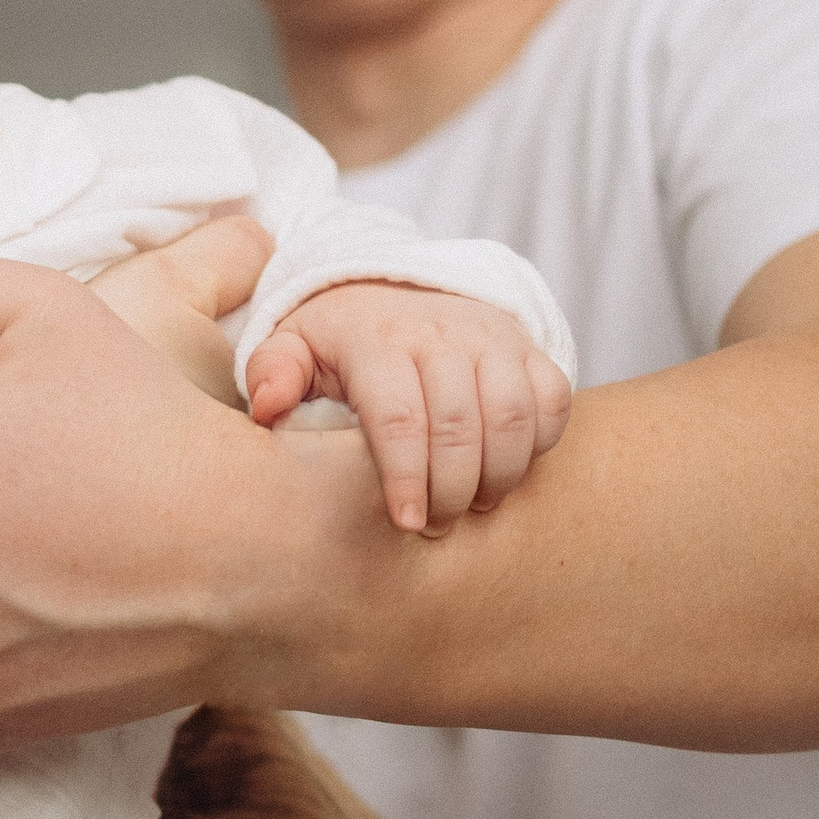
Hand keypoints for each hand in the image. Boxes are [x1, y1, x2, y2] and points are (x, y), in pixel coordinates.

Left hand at [246, 285, 570, 532]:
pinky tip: (503, 470)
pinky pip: (552, 400)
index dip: (405, 478)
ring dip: (497, 475)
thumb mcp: (292, 347)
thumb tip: (266, 406)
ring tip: (471, 505)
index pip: (399, 417)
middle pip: (459, 426)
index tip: (406, 524)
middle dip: (450, 490)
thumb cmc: (337, 341)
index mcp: (378, 339)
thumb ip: (273, 374)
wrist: (394, 292)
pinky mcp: (527, 348)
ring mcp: (491, 337)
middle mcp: (441, 332)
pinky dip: (538, 444)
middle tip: (434, 526)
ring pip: (512, 416)